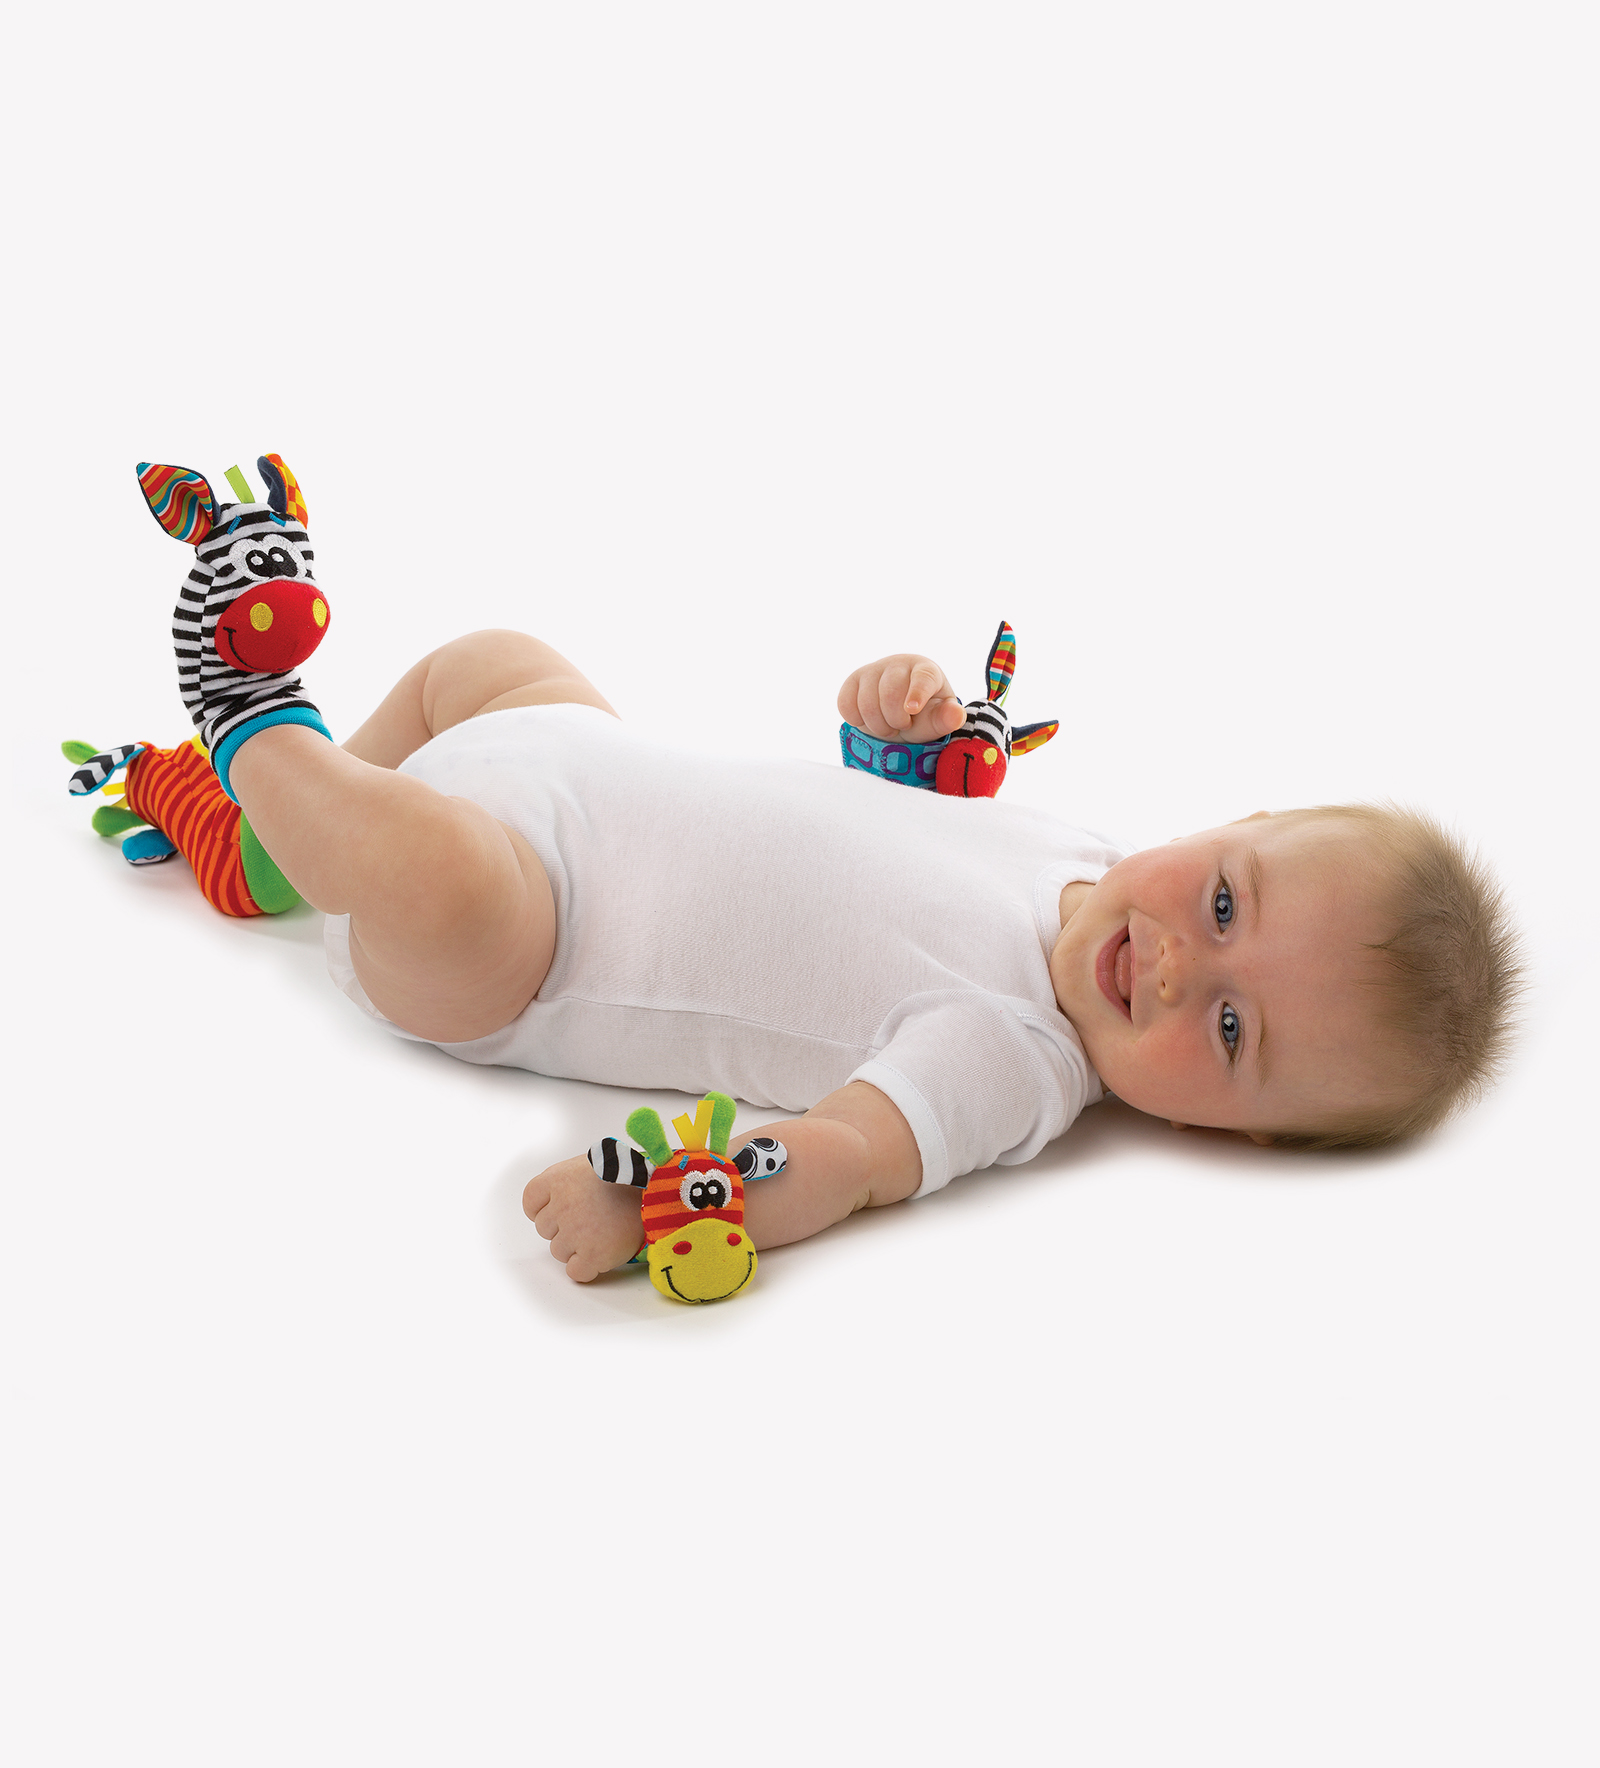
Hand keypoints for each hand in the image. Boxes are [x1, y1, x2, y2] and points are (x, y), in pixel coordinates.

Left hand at [522, 1156, 645, 1281]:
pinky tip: (603, 1252)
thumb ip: (564, 1182)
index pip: (531, 1202)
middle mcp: (562, 1205)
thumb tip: (550, 1200)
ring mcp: (576, 1232)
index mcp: (558, 1179)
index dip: (545, 1208)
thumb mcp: (590, 1165)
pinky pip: (575, 1272)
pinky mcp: (593, 1256)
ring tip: (602, 1232)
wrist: (660, 1191)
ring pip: (558, 1251)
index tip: (561, 1210)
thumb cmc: (627, 1177)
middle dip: (564, 1227)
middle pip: (544, 1229)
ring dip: (576, 1247)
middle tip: (591, 1218)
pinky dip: (587, 1267)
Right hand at [838, 655, 967, 744]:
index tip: (912, 710)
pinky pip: (846, 704)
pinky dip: (856, 719)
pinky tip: (868, 719)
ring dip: (877, 725)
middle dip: (895, 720)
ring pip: (866, 701)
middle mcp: (899, 664)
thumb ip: (947, 719)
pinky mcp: (852, 681)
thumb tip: (956, 715)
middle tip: (902, 726)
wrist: (896, 715)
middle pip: (890, 693)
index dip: (916, 692)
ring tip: (887, 726)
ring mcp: (873, 670)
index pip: (922, 677)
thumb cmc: (922, 715)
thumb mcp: (937, 720)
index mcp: (925, 669)